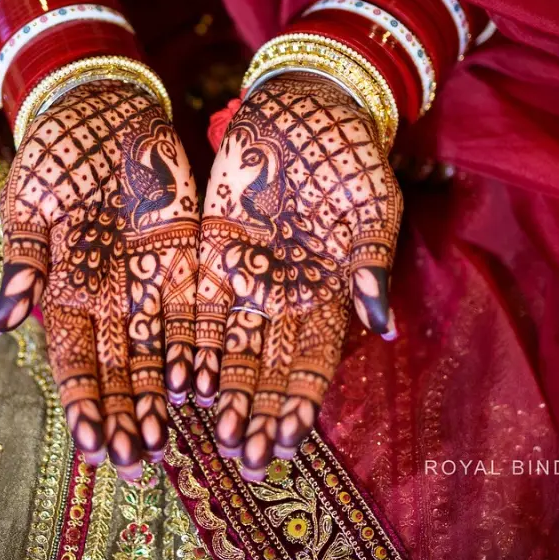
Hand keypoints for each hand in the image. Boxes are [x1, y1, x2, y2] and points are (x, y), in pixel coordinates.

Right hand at [0, 82, 197, 479]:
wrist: (102, 108)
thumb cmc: (55, 155)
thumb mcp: (29, 206)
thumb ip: (22, 264)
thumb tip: (1, 322)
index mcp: (63, 293)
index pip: (73, 362)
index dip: (83, 404)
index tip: (91, 446)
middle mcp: (108, 301)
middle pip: (118, 372)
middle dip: (125, 419)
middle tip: (136, 464)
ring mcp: (149, 285)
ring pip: (158, 355)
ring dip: (162, 400)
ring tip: (170, 443)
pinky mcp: (187, 261)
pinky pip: (196, 315)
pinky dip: (200, 351)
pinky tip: (206, 387)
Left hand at [194, 74, 401, 480]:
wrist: (305, 103)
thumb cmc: (349, 153)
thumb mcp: (370, 203)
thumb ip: (371, 262)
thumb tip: (381, 324)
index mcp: (328, 291)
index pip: (313, 359)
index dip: (300, 400)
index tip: (288, 439)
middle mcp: (283, 296)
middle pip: (267, 366)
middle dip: (257, 412)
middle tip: (245, 456)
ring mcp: (244, 277)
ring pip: (227, 346)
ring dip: (220, 390)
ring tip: (210, 434)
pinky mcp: (208, 250)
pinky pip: (194, 305)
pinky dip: (186, 342)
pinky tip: (176, 379)